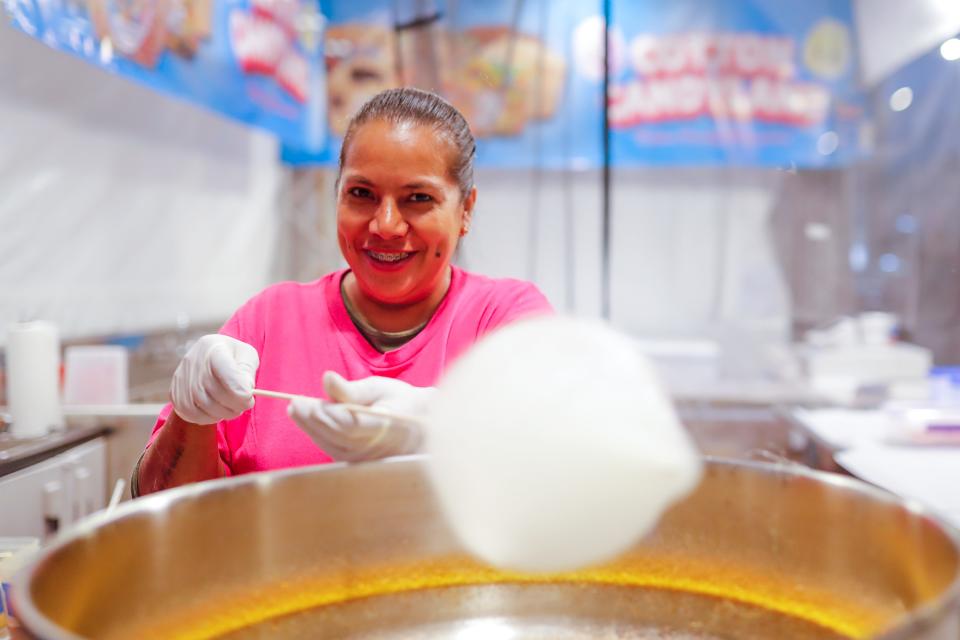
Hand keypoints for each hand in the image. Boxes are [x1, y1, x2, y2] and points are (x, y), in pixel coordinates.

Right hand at [170, 334, 258, 424]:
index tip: (249, 396)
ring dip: (223, 413)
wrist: (209, 355)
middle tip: (245, 404)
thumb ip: (247, 372)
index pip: (226, 373)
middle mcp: (194, 361)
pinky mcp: (175, 393)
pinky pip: (190, 413)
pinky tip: (218, 412)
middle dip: (234, 404)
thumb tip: (244, 391)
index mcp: (214, 348)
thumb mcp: (247, 355)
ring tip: (233, 408)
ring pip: (202, 405)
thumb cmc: (233, 356)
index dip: (240, 390)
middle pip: (214, 392)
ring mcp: (181, 378)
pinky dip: (208, 418)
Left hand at [288, 372, 433, 461]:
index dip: (326, 414)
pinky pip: (334, 450)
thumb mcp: (379, 388)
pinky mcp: (360, 463)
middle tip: (296, 403)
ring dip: (311, 427)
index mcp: (390, 424)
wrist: (420, 425)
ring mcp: (369, 459)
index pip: (351, 424)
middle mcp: (380, 447)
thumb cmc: (399, 402)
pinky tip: (307, 421)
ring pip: (333, 445)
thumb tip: (325, 378)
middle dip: (313, 419)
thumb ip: (351, 389)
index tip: (305, 400)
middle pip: (337, 435)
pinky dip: (318, 435)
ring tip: (296, 409)